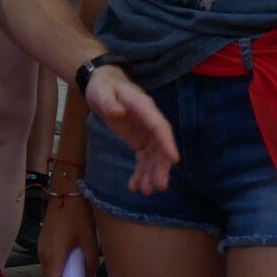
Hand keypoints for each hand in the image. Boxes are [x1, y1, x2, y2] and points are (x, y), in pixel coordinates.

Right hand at [38, 185, 96, 276]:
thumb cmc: (79, 215)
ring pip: (49, 273)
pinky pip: (50, 263)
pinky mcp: (44, 243)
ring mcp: (41, 248)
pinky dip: (59, 270)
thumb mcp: (90, 240)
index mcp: (53, 256)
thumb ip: (90, 263)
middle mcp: (43, 255)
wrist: (66, 191)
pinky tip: (73, 267)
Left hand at [85, 69, 176, 194]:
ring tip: (145, 191)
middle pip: (160, 146)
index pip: (160, 127)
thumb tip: (118, 113)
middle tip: (159, 186)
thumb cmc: (104, 87)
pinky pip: (143, 158)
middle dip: (161, 167)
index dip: (167, 143)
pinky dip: (140, 172)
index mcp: (144, 108)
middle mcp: (150, 121)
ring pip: (153, 156)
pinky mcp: (139, 139)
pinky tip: (135, 186)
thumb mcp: (102, 93)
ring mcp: (146, 132)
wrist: (104, 85)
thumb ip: (109, 103)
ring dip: (151, 173)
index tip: (174, 160)